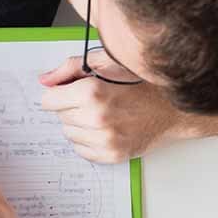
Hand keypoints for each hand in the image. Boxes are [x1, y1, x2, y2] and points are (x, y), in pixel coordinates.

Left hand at [39, 56, 195, 162]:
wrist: (172, 107)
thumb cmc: (141, 82)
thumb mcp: (106, 62)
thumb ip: (69, 68)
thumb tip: (44, 81)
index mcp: (92, 92)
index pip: (48, 100)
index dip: (59, 93)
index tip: (69, 92)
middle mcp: (96, 118)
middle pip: (59, 117)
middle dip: (71, 107)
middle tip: (95, 101)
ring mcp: (105, 139)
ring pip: (69, 134)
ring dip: (79, 124)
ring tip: (102, 114)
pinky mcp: (111, 155)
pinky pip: (81, 150)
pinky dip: (89, 140)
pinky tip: (106, 128)